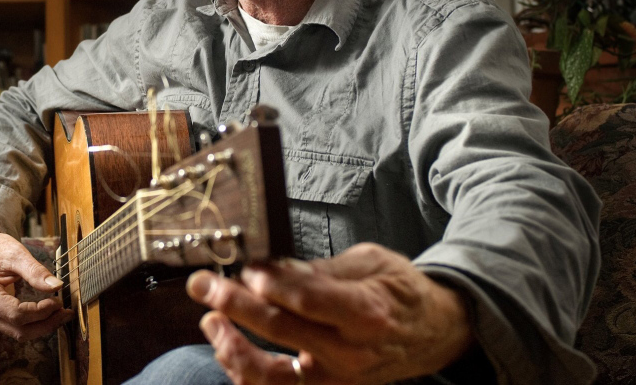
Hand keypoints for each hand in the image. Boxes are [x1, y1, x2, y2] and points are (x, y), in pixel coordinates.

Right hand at [0, 219, 73, 340]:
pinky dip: (33, 323)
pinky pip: (14, 327)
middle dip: (46, 324)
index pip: (17, 315)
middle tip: (67, 312)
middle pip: (19, 330)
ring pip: (18, 333)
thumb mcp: (15, 254)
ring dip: (42, 326)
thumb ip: (36, 271)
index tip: (59, 301)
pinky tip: (47, 314)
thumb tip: (57, 286)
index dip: (41, 311)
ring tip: (61, 313)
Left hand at [186, 242, 474, 384]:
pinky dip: (245, 371)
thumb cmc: (399, 291)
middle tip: (202, 284)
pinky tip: (228, 345)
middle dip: (232, 304)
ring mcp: (336, 379)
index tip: (242, 266)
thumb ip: (322, 269)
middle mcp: (350, 353)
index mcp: (366, 311)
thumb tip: (272, 267)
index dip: (269, 283)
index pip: (307, 299)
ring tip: (210, 320)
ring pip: (271, 375)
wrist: (433, 332)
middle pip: (280, 330)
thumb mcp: (371, 262)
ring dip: (231, 347)